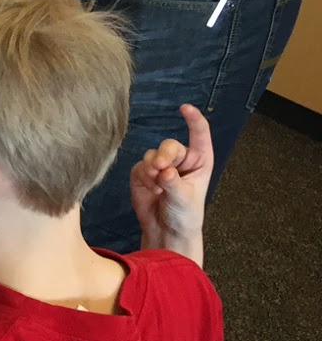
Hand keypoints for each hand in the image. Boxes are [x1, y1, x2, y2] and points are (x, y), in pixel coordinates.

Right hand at [130, 103, 212, 252]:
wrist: (166, 232)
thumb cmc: (185, 215)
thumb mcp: (185, 199)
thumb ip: (174, 183)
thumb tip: (163, 170)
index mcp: (199, 161)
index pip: (198, 135)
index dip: (193, 120)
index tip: (185, 108)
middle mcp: (180, 160)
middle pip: (169, 146)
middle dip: (163, 155)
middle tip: (160, 168)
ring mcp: (160, 166)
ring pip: (152, 155)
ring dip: (152, 169)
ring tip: (157, 186)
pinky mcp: (143, 174)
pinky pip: (140, 167)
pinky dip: (144, 178)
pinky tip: (150, 190)